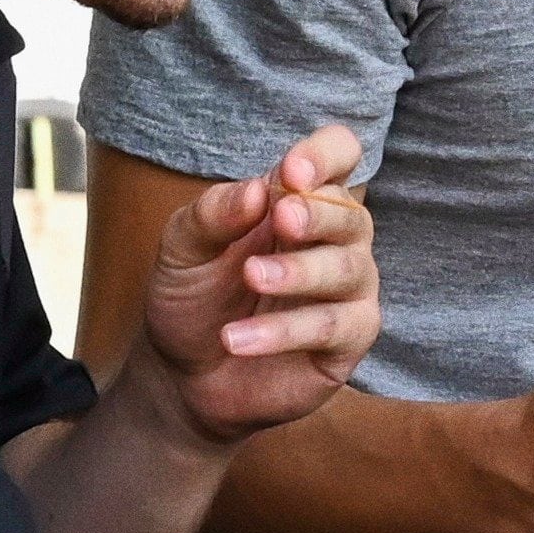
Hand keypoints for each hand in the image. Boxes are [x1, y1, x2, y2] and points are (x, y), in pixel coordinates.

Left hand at [132, 127, 378, 447]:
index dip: (326, 155)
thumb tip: (259, 190)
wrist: (182, 376)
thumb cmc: (193, 299)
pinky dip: (286, 330)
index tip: (292, 172)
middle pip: (351, 214)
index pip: (338, 155)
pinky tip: (237, 338)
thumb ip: (214, 214)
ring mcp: (347, 290)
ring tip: (251, 277)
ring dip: (298, 272)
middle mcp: (334, 240)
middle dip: (317, 214)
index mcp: (299, 201)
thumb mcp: (182, 250)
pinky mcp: (349, 339)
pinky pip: (333, 326)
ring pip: (348, 269)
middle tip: (280, 220)